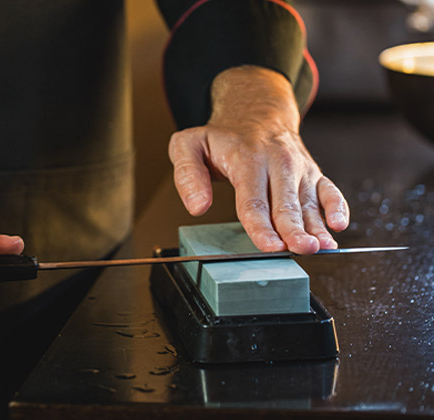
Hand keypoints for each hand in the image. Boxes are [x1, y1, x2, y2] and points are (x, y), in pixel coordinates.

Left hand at [168, 66, 348, 254]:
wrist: (257, 113)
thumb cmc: (222, 136)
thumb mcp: (189, 145)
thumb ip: (187, 175)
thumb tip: (197, 207)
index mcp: (248, 158)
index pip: (253, 199)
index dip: (261, 225)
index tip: (269, 245)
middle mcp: (278, 162)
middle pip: (286, 204)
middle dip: (293, 229)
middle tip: (300, 249)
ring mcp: (299, 168)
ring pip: (309, 203)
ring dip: (316, 226)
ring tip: (320, 247)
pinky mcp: (313, 174)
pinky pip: (330, 191)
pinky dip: (337, 207)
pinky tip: (338, 225)